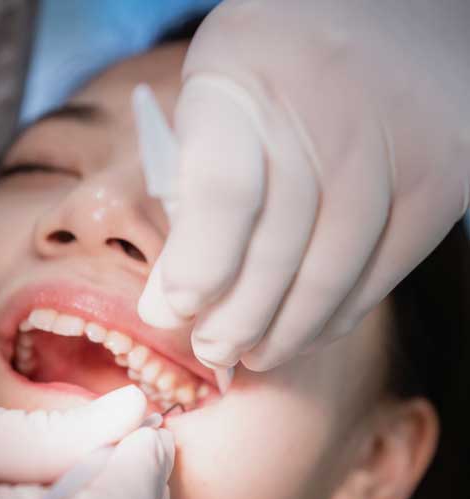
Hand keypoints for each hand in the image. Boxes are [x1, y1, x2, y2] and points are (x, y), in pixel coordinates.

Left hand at [139, 0, 468, 370]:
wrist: (387, 10)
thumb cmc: (270, 70)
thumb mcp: (210, 106)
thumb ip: (189, 200)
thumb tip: (165, 309)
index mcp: (250, 78)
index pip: (225, 191)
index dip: (198, 267)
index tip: (175, 312)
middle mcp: (334, 108)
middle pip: (279, 246)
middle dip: (235, 319)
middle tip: (212, 352)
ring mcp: (402, 144)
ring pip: (332, 273)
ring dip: (284, 332)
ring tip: (251, 355)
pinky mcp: (446, 177)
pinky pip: (382, 273)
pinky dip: (334, 316)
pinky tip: (302, 332)